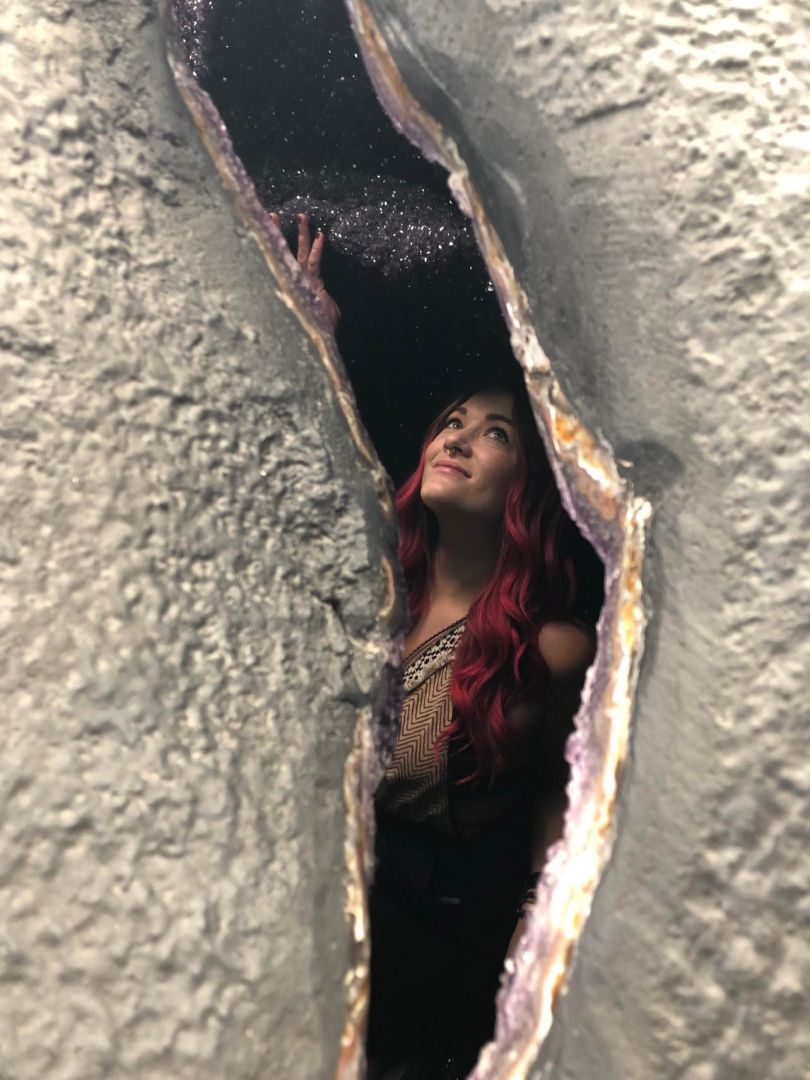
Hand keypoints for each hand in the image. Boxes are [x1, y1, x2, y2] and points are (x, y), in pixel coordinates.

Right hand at [269, 211, 340, 332]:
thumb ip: (325, 301)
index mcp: (302, 282)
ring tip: (300, 216)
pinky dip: (317, 250)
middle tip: (274, 214)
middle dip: (283, 232)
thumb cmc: (323, 327)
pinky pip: (314, 264)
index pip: (298, 257)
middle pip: (290, 250)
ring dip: (301, 233)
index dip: (298, 241)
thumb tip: (324, 296)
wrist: (320, 338)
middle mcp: (299, 278)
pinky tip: (321, 236)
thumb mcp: (326, 312)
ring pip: (300, 252)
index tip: (292, 223)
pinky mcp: (310, 285)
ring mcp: (304, 280)